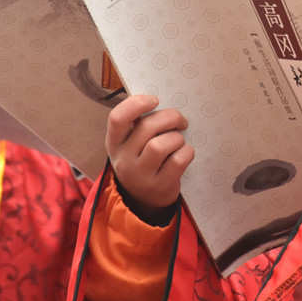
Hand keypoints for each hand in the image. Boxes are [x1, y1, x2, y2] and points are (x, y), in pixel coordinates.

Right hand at [106, 94, 192, 214]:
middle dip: (171, 117)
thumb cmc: (142, 161)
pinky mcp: (159, 186)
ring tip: (178, 142)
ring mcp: (140, 175)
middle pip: (147, 126)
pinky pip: (178, 160)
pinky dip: (187, 152)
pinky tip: (184, 153)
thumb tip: (160, 103)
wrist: (143, 200)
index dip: (137, 103)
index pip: (117, 118)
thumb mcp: (131, 144)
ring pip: (161, 144)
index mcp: (114, 143)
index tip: (155, 100)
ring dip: (177, 138)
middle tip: (180, 121)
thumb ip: (140, 125)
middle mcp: (123, 159)